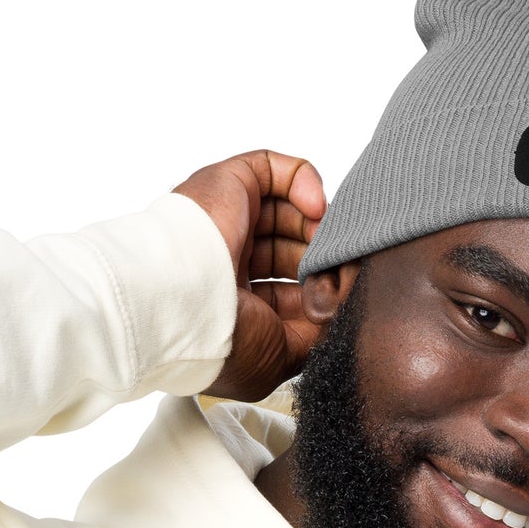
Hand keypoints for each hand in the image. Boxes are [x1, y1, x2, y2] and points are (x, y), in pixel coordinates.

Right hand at [173, 150, 326, 401]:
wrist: (186, 304)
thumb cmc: (220, 340)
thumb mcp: (280, 358)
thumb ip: (315, 336)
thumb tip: (342, 310)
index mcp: (232, 306)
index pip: (285, 292)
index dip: (315, 294)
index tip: (337, 300)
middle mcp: (227, 263)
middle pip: (290, 250)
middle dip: (319, 261)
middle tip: (338, 271)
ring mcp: (226, 222)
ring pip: (285, 210)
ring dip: (316, 226)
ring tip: (329, 244)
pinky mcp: (229, 184)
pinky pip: (274, 169)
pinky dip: (304, 182)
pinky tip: (315, 209)